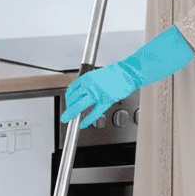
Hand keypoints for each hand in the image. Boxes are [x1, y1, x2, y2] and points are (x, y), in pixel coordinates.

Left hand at [60, 26, 194, 128]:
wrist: (129, 71)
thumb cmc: (116, 73)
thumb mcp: (98, 75)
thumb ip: (90, 84)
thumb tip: (84, 93)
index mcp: (87, 78)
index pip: (72, 89)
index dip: (68, 98)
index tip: (68, 103)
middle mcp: (90, 85)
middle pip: (73, 98)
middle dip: (67, 108)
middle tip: (65, 115)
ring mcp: (97, 93)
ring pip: (80, 105)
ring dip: (72, 113)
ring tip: (69, 120)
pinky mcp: (106, 99)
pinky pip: (95, 112)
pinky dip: (88, 119)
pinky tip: (83, 124)